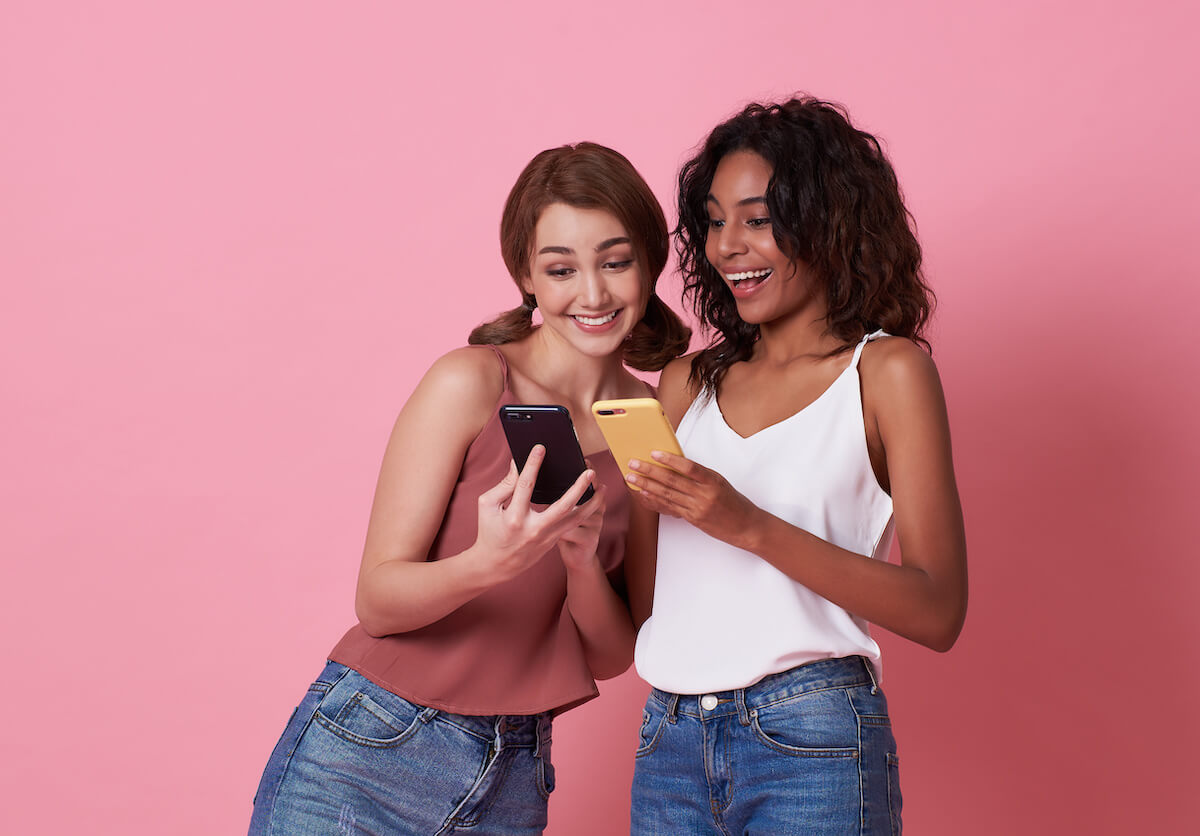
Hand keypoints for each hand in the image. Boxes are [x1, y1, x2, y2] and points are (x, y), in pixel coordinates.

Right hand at [473, 445, 600, 581]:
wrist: (495, 564)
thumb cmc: (489, 531)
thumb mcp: (488, 505)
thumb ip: (503, 485)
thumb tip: (517, 463)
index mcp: (514, 517)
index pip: (525, 486)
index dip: (532, 465)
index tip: (541, 448)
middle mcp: (533, 528)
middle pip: (562, 507)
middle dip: (578, 488)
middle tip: (589, 472)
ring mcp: (546, 537)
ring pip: (575, 519)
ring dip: (592, 504)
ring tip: (603, 487)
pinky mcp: (553, 541)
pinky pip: (573, 525)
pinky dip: (586, 513)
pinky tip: (594, 502)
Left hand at [625, 451, 760, 550]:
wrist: (747, 526)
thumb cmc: (733, 502)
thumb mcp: (720, 483)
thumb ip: (699, 476)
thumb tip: (673, 465)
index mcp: (713, 480)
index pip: (689, 467)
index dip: (670, 460)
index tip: (654, 453)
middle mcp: (705, 494)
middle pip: (672, 480)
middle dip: (650, 471)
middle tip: (633, 464)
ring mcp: (698, 508)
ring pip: (667, 494)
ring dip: (646, 485)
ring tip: (631, 478)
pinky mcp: (694, 519)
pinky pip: (670, 507)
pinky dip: (655, 500)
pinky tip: (644, 494)